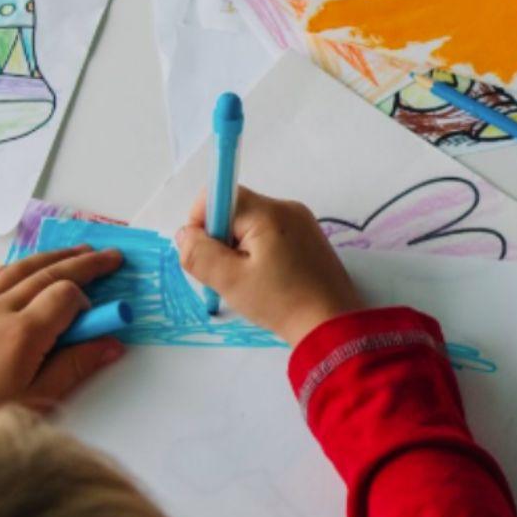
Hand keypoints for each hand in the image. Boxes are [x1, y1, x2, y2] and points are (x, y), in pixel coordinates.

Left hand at [0, 246, 124, 420]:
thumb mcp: (35, 401)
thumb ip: (75, 367)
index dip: (87, 300)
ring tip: (74, 253)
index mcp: (21, 334)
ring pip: (17, 269)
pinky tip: (23, 268)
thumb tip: (110, 345)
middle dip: (84, 263)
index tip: (95, 315)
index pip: (67, 295)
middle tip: (109, 257)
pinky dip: (12, 268)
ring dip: (51, 258)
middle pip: (48, 273)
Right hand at [176, 188, 363, 345]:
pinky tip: (265, 278)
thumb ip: (200, 253)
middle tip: (227, 273)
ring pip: (252, 222)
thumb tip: (185, 233)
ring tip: (249, 280)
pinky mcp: (308, 236)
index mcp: (269, 212)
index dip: (203, 219)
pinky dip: (258, 250)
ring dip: (239, 246)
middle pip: (236, 209)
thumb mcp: (230, 281)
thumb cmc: (280, 302)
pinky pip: (271, 232)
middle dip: (221, 237)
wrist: (331, 323)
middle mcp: (287, 207)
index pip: (221, 194)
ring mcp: (301, 220)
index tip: (206, 252)